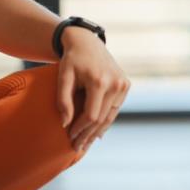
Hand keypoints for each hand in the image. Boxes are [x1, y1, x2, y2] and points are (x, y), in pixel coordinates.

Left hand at [56, 31, 129, 153]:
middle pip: (102, 118)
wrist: (87, 42)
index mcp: (100, 82)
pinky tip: (96, 133)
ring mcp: (123, 84)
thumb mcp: (63, 76)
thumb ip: (63, 99)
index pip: (91, 114)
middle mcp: (116, 84)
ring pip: (110, 116)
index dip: (80, 129)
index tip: (69, 137)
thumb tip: (65, 123)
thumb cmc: (71, 60)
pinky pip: (115, 108)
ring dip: (97, 131)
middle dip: (88, 134)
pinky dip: (105, 121)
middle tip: (77, 147)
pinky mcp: (126, 85)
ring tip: (85, 143)